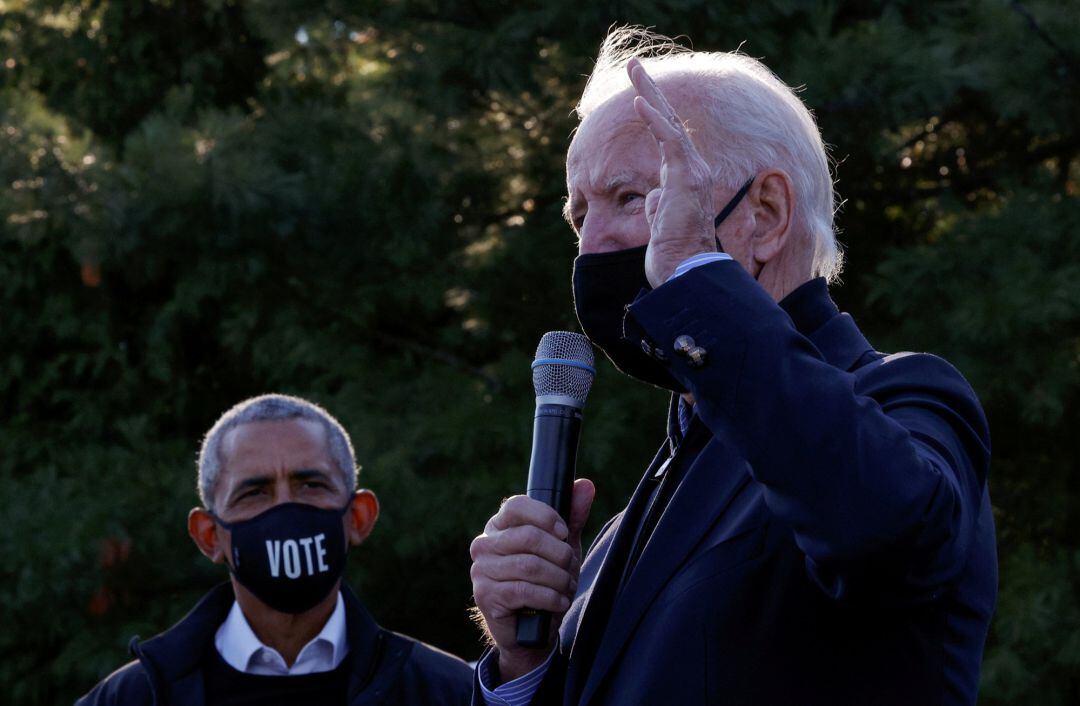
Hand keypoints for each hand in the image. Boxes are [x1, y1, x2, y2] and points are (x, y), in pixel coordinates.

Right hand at [470, 478, 594, 681]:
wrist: (531, 628)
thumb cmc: (545, 579)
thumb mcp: (561, 546)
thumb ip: (572, 516)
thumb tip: (585, 485)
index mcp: (499, 525)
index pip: (516, 505)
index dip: (545, 516)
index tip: (564, 532)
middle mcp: (485, 543)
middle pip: (528, 537)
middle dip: (560, 554)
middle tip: (571, 567)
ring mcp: (482, 570)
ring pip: (529, 566)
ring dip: (558, 579)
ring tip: (566, 587)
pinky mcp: (486, 595)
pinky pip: (524, 590)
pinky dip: (549, 597)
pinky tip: (558, 602)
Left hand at [627, 58, 718, 286]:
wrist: (685, 273)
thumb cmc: (673, 254)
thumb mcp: (661, 222)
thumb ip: (658, 203)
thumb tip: (654, 194)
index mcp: (684, 178)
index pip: (667, 136)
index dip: (652, 112)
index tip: (637, 92)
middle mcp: (692, 170)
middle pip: (669, 121)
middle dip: (650, 90)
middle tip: (633, 66)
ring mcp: (691, 172)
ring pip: (669, 123)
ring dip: (650, 94)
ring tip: (634, 70)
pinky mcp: (686, 178)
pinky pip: (670, 142)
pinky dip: (654, 121)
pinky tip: (639, 102)